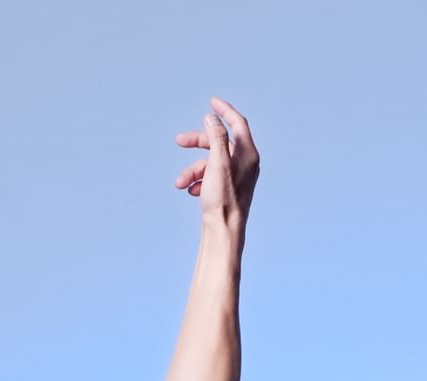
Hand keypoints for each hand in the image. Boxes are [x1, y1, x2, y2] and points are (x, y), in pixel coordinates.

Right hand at [172, 96, 258, 225]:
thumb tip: (212, 118)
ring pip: (210, 162)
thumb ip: (216, 138)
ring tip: (180, 182)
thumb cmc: (223, 200)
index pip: (238, 123)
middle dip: (198, 142)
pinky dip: (198, 181)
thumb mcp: (217, 164)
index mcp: (248, 154)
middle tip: (179, 141)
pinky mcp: (228, 190)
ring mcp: (237, 177)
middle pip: (219, 142)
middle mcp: (245, 164)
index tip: (211, 102)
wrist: (224, 232)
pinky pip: (210, 177)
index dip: (224, 110)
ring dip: (192, 169)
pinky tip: (191, 191)